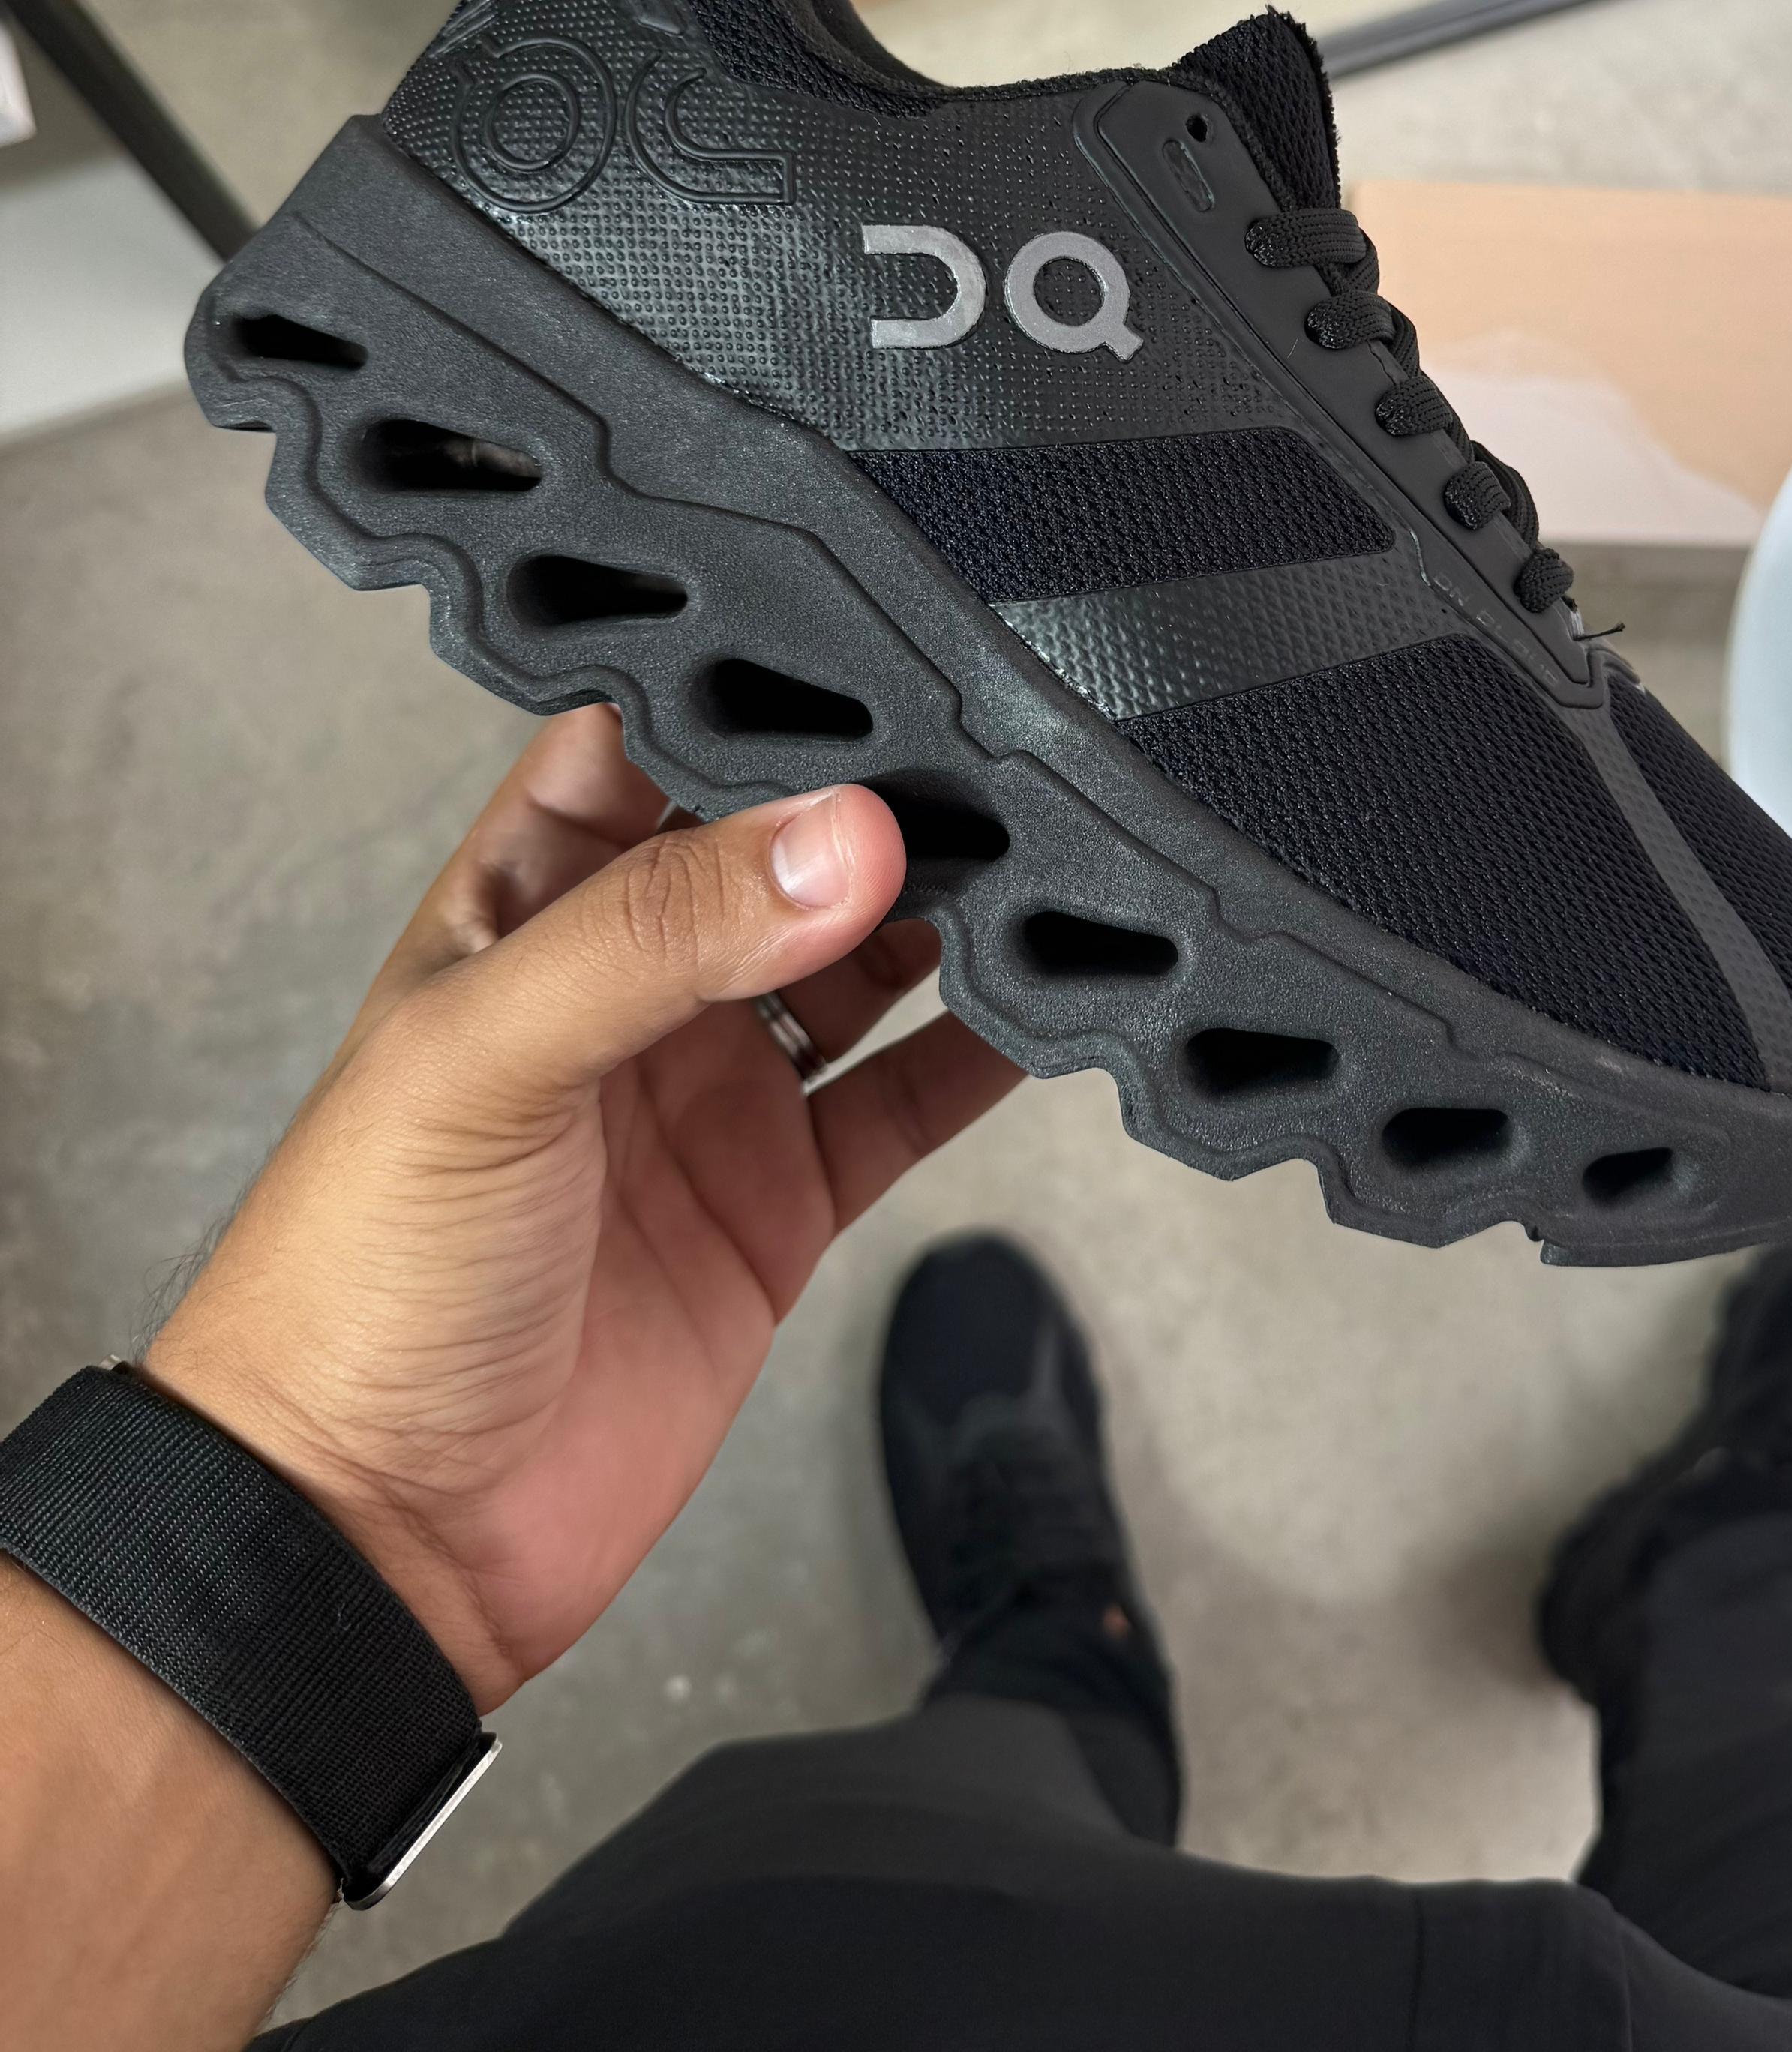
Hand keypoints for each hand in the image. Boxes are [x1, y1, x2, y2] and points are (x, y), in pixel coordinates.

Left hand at [145, 706, 1020, 1711]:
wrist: (375, 1542)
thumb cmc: (352, 1283)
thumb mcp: (486, 1061)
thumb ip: (662, 935)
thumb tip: (844, 837)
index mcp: (523, 908)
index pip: (647, 742)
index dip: (748, 685)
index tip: (874, 635)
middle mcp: (626, 984)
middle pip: (778, 845)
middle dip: (878, 794)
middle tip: (1000, 740)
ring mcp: (709, 1091)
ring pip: (861, 959)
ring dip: (947, 910)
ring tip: (1048, 848)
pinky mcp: (778, 1200)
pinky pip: (905, 1098)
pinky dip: (984, 1053)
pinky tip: (1053, 1000)